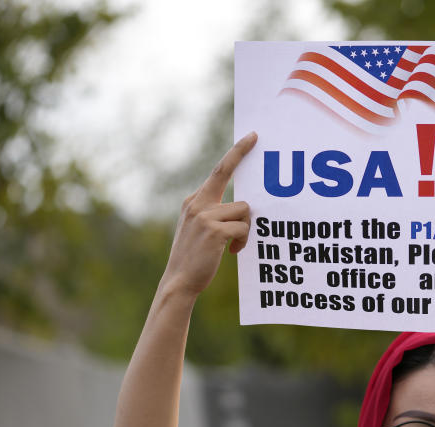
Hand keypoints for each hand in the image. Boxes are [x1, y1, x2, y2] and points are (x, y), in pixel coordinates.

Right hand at [162, 132, 256, 297]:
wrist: (179, 281)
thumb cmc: (196, 258)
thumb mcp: (201, 230)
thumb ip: (215, 214)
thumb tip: (244, 208)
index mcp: (195, 202)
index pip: (218, 171)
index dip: (236, 153)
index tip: (251, 137)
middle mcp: (197, 203)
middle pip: (227, 173)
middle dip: (241, 154)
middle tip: (255, 136)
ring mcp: (204, 215)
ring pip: (244, 210)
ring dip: (245, 228)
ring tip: (233, 245)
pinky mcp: (214, 230)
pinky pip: (244, 229)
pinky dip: (243, 242)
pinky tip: (232, 252)